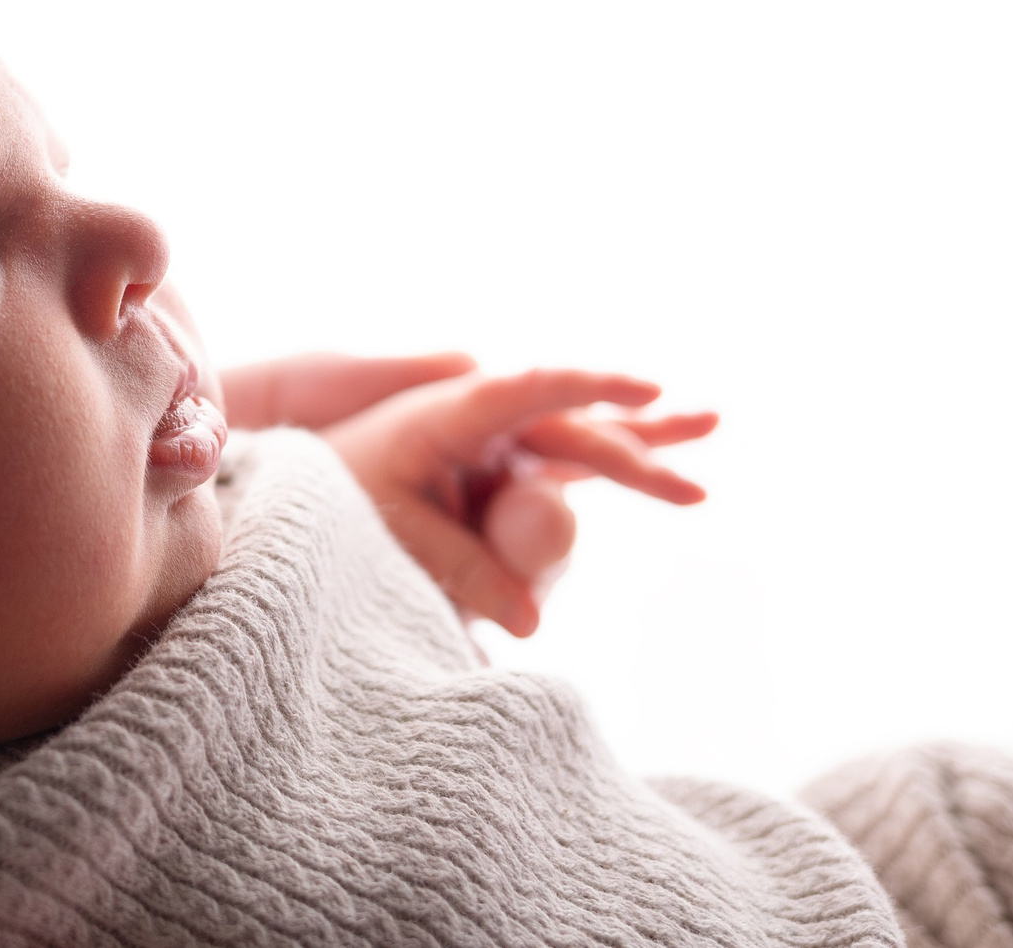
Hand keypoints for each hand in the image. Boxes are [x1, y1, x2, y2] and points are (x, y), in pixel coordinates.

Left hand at [319, 368, 715, 635]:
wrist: (304, 489)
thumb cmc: (335, 491)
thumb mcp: (389, 527)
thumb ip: (458, 565)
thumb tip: (532, 625)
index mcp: (451, 414)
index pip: (531, 390)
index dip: (590, 387)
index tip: (648, 387)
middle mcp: (486, 424)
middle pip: (574, 433)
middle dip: (637, 453)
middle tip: (694, 492)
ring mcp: (500, 450)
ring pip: (584, 447)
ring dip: (643, 448)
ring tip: (708, 438)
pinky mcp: (505, 478)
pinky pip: (568, 475)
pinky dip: (614, 470)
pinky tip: (666, 471)